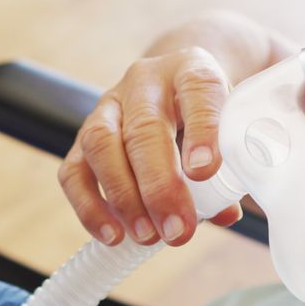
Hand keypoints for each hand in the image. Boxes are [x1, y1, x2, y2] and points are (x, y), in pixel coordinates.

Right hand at [59, 46, 242, 247]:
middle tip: (178, 231)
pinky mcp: (82, 137)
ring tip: (147, 236)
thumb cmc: (210, 117)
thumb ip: (230, 168)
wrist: (176, 90)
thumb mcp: (230, 128)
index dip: (201, 131)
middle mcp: (144, 82)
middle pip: (143, 127)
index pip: (197, 90)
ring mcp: (107, 107)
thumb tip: (224, 213)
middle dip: (159, 185)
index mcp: (190, 69)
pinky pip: (73, 171)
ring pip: (101, 144)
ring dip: (122, 196)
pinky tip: (113, 235)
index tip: (205, 172)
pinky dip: (89, 206)